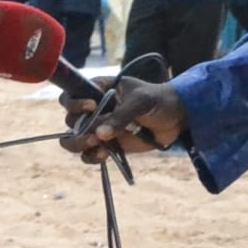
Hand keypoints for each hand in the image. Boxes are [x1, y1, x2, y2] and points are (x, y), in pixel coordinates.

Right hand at [65, 74, 186, 162]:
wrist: (177, 118)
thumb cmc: (159, 100)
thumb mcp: (141, 102)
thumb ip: (121, 116)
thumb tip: (99, 135)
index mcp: (98, 90)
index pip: (71, 95)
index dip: (74, 103)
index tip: (91, 107)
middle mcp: (93, 110)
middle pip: (69, 120)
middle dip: (78, 128)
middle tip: (94, 135)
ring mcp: (99, 128)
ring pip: (73, 139)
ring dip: (80, 144)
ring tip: (97, 145)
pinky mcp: (106, 145)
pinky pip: (88, 154)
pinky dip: (91, 157)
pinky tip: (104, 155)